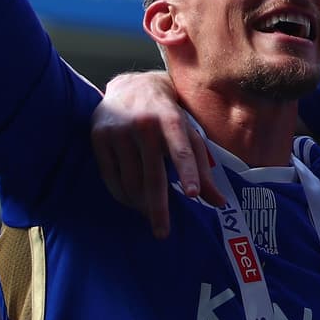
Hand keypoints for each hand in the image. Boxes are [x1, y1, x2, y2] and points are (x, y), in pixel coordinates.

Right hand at [91, 72, 223, 237]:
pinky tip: (132, 202)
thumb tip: (220, 203)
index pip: (181, 149)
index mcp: (171, 119)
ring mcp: (118, 130)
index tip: (191, 194)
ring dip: (140, 203)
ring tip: (149, 212)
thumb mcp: (189, 134)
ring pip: (130, 181)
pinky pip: (110, 177)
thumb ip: (203, 168)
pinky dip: (122, 195)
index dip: (188, 172)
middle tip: (163, 233)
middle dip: (158, 208)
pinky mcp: (99, 136)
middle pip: (152, 175)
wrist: (132, 86)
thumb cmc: (169, 115)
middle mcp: (144, 124)